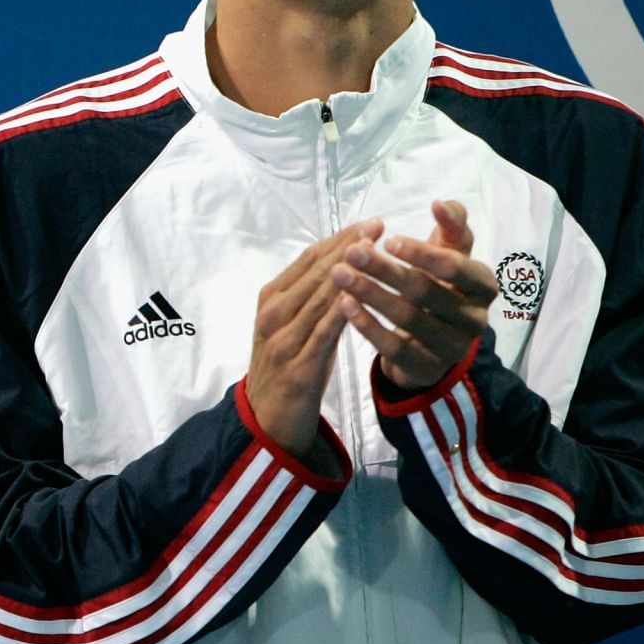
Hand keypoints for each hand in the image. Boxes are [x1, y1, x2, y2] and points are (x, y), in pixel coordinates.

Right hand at [245, 219, 383, 470]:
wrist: (265, 420)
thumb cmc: (285, 370)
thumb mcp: (291, 328)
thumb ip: (310, 300)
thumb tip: (341, 268)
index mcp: (271, 300)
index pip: (307, 260)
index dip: (338, 239)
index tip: (367, 223)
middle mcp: (274, 314)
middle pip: (315, 272)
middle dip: (348, 247)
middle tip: (378, 225)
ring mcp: (283, 339)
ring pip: (320, 297)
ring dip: (349, 272)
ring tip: (376, 251)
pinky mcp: (298, 366)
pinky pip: (324, 333)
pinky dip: (342, 312)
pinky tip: (362, 297)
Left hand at [332, 200, 494, 390]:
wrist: (433, 339)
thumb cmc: (439, 284)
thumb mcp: (450, 252)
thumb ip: (452, 225)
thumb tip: (440, 204)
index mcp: (483, 286)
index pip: (456, 268)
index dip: (423, 253)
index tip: (388, 239)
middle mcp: (474, 319)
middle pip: (426, 292)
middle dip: (386, 270)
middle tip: (352, 252)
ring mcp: (452, 347)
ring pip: (407, 318)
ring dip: (370, 294)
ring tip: (339, 274)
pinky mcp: (427, 368)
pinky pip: (394, 347)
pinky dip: (367, 324)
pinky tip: (344, 304)